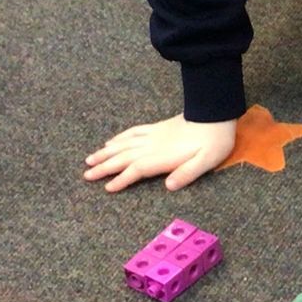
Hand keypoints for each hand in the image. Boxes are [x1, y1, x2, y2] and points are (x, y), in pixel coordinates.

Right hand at [83, 114, 238, 192]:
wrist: (216, 114)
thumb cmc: (214, 141)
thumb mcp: (207, 161)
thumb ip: (187, 173)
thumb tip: (168, 186)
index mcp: (163, 156)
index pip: (137, 169)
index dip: (121, 179)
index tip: (106, 187)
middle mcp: (153, 145)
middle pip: (123, 156)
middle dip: (104, 166)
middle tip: (86, 174)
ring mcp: (153, 135)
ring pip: (123, 144)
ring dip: (106, 152)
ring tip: (89, 159)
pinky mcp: (157, 127)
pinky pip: (133, 132)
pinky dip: (119, 138)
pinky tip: (111, 142)